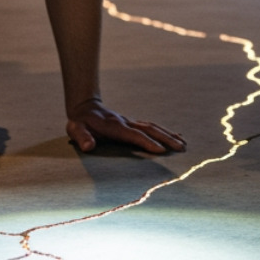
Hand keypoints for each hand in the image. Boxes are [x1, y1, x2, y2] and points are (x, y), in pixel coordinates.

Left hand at [67, 98, 185, 154]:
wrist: (84, 108)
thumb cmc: (80, 123)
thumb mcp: (75, 130)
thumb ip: (82, 137)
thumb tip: (88, 146)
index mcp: (114, 126)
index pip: (134, 135)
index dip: (147, 142)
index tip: (161, 150)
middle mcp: (126, 123)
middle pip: (149, 130)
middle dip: (166, 139)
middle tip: (182, 148)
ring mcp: (131, 122)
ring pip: (153, 127)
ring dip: (169, 135)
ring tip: (183, 144)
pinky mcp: (133, 124)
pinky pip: (151, 127)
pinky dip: (164, 132)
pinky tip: (176, 136)